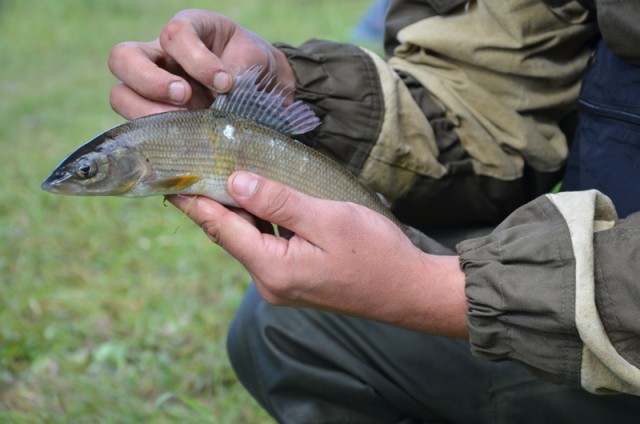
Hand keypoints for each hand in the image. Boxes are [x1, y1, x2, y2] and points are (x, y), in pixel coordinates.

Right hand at [108, 9, 295, 118]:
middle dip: (150, 81)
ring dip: (146, 112)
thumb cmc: (252, 69)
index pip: (173, 34)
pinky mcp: (157, 119)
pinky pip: (137, 128)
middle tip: (185, 97)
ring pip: (120, 95)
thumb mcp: (251, 61)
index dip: (195, 58)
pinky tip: (183, 141)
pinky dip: (155, 136)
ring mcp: (153, 89)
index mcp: (187, 31)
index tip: (225, 82)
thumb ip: (235, 72)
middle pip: (122, 58)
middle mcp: (160, 57)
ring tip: (183, 123)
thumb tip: (218, 99)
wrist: (262, 93)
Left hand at [168, 173, 467, 337]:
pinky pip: (267, 246)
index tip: (169, 180)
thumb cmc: (375, 252)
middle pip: (231, 235)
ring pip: (249, 240)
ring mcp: (283, 284)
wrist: (409, 290)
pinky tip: (260, 201)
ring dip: (237, 211)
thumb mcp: (326, 219)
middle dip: (213, 202)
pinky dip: (259, 222)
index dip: (194, 202)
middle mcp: (270, 282)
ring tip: (223, 175)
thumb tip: (236, 182)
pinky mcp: (296, 280)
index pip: (221, 229)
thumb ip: (279, 202)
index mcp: (272, 268)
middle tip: (196, 166)